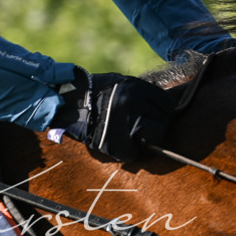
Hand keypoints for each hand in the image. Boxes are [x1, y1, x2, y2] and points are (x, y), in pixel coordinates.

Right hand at [52, 68, 176, 162]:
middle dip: (154, 125)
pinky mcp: (116, 143)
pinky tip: (119, 144)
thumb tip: (163, 105)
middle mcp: (134, 104)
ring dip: (144, 138)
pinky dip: (127, 152)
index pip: (167, 103)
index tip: (153, 114)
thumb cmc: (94, 93)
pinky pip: (133, 153)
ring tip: (131, 136)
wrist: (67, 105)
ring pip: (154, 136)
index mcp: (136, 88)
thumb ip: (141, 92)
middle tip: (141, 126)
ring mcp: (126, 124)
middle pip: (162, 121)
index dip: (162, 110)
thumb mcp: (120, 82)